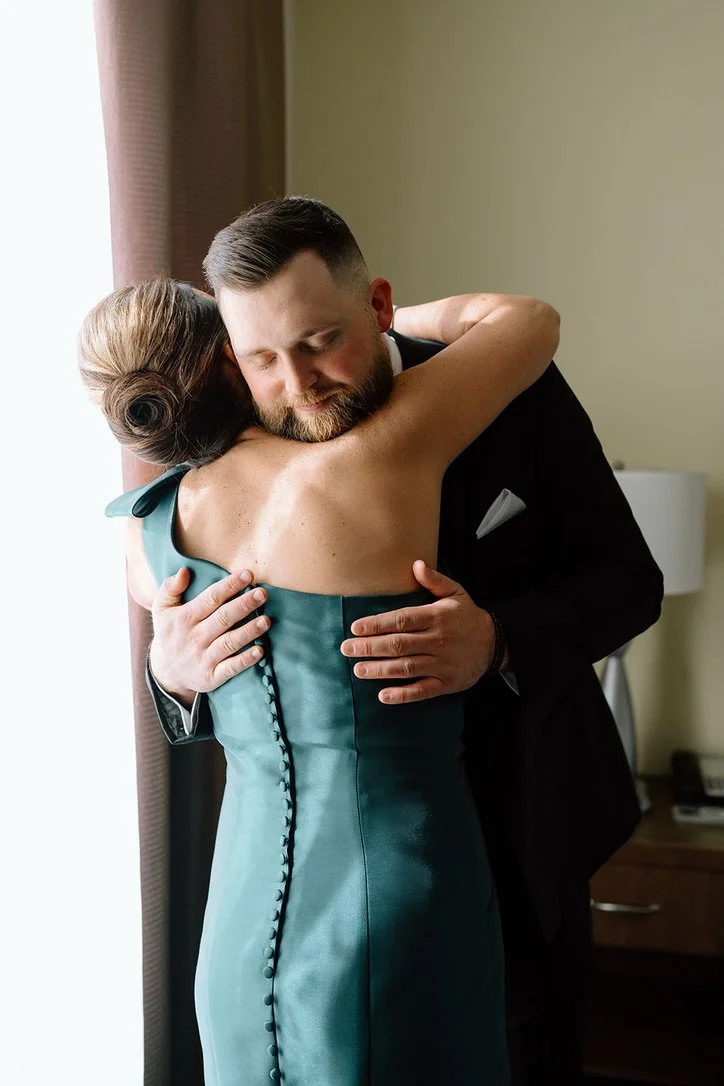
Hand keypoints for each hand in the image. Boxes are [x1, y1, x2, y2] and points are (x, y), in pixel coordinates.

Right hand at [148, 567, 269, 706]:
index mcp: (184, 618)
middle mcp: (194, 637)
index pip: (210, 598)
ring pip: (229, 642)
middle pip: (223, 618)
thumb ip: (170, 588)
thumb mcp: (162, 609)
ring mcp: (203, 658)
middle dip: (244, 605)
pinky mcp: (211, 676)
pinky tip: (260, 651)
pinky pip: (230, 668)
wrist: (167, 672)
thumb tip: (184, 571)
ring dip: (249, 631)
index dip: (230, 585)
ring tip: (266, 620)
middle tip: (263, 594)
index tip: (248, 574)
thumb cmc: (171, 632)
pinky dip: (245, 660)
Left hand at [339, 560, 497, 703]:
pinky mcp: (446, 683)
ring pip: (407, 668)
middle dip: (370, 647)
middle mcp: (438, 640)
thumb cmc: (467, 616)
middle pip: (399, 644)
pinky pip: (422, 691)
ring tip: (358, 669)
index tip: (356, 627)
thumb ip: (434, 580)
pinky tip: (383, 696)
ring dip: (380, 670)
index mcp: (437, 617)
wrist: (495, 644)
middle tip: (346, 649)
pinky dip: (403, 695)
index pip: (402, 620)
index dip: (377, 624)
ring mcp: (442, 664)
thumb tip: (416, 564)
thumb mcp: (456, 592)